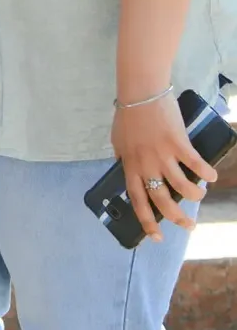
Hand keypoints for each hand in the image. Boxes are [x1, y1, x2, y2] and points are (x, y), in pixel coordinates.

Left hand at [112, 95, 217, 241]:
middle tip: (189, 225)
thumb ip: (122, 156)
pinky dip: (206, 173)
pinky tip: (211, 177)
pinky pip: (195, 165)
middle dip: (177, 217)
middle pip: (162, 200)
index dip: (147, 220)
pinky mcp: (177, 143)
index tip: (156, 237)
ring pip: (182, 187)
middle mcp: (145, 164)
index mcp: (130, 164)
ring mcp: (162, 154)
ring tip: (200, 194)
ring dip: (194, 194)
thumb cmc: (129, 114)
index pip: (136, 199)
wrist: (140, 92)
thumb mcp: (118, 139)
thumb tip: (124, 167)